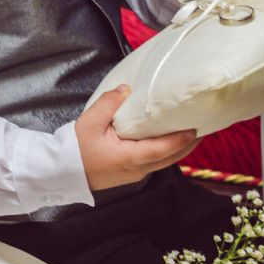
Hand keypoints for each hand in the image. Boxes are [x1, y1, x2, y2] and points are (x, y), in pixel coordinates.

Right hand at [76, 86, 197, 190]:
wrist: (61, 172)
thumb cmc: (75, 148)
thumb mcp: (89, 121)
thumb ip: (109, 103)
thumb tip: (126, 88)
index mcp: (130, 158)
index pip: (163, 149)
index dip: (181, 139)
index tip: (196, 128)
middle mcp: (137, 169)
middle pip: (170, 158)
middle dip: (187, 145)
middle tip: (202, 129)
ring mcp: (134, 174)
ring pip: (163, 163)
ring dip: (178, 150)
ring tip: (189, 134)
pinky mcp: (129, 174)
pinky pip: (154, 164)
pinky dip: (165, 153)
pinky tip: (166, 142)